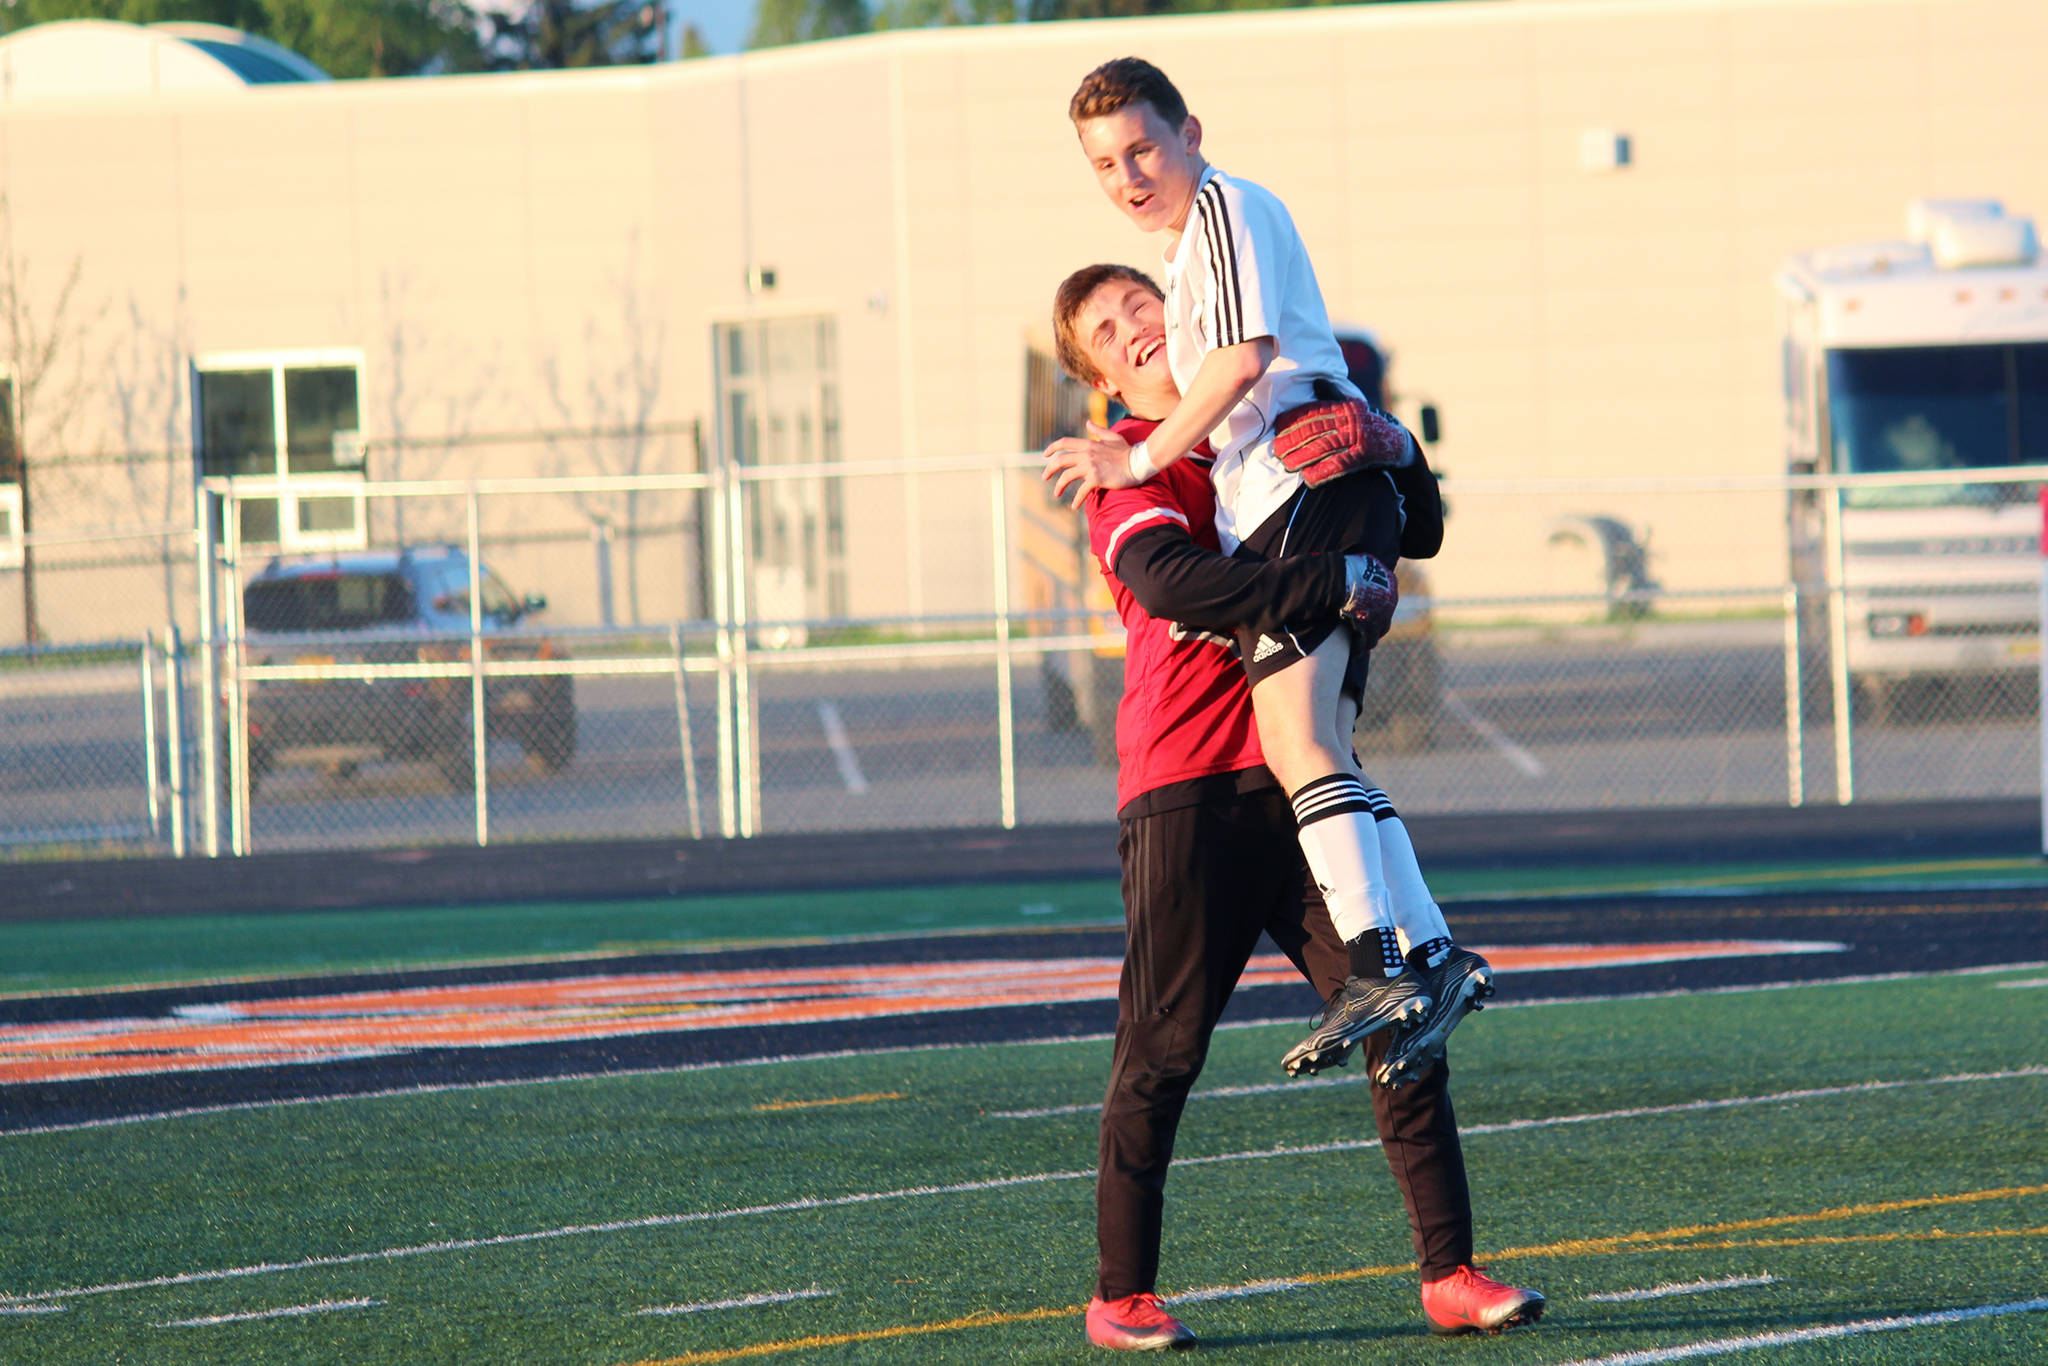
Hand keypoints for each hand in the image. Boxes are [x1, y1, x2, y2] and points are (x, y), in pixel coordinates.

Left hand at [1042, 422, 1135, 507]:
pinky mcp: (1096, 479)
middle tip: (1045, 478)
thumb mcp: (1112, 437)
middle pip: (1060, 460)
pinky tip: (1074, 507)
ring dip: (1059, 486)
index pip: (1064, 443)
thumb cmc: (1127, 451)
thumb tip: (1088, 423)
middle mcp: (1086, 454)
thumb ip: (1098, 430)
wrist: (1138, 462)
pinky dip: (1076, 500)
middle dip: (1049, 470)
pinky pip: (1081, 491)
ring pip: (1066, 476)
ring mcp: (1090, 466)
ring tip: (1056, 494)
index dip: (1052, 448)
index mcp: (1088, 444)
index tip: (1044, 455)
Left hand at [1273, 399, 1411, 485]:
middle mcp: (1350, 420)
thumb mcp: (1353, 407)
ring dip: (1303, 457)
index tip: (1277, 428)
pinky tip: (1308, 478)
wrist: (1398, 443)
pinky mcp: (1364, 455)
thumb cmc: (1368, 425)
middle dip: (1293, 440)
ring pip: (1324, 447)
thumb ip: (1333, 397)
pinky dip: (1323, 471)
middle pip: (1315, 429)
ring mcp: (1358, 437)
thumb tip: (1315, 381)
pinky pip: (1339, 464)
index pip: (1314, 411)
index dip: (1293, 419)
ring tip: (1287, 465)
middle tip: (1276, 450)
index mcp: (1344, 407)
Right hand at [1340, 553, 1398, 646]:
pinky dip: (1360, 646)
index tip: (1371, 611)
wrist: (1345, 578)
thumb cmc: (1350, 568)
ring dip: (1370, 638)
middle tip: (1367, 630)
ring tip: (1362, 646)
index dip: (1378, 607)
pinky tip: (1354, 650)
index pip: (1387, 599)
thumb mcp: (1365, 562)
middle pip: (1385, 618)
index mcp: (1391, 584)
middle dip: (1376, 625)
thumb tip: (1366, 563)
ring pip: (1378, 632)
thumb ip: (1369, 567)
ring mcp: (1382, 615)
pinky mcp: (1370, 627)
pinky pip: (1367, 641)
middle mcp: (1391, 602)